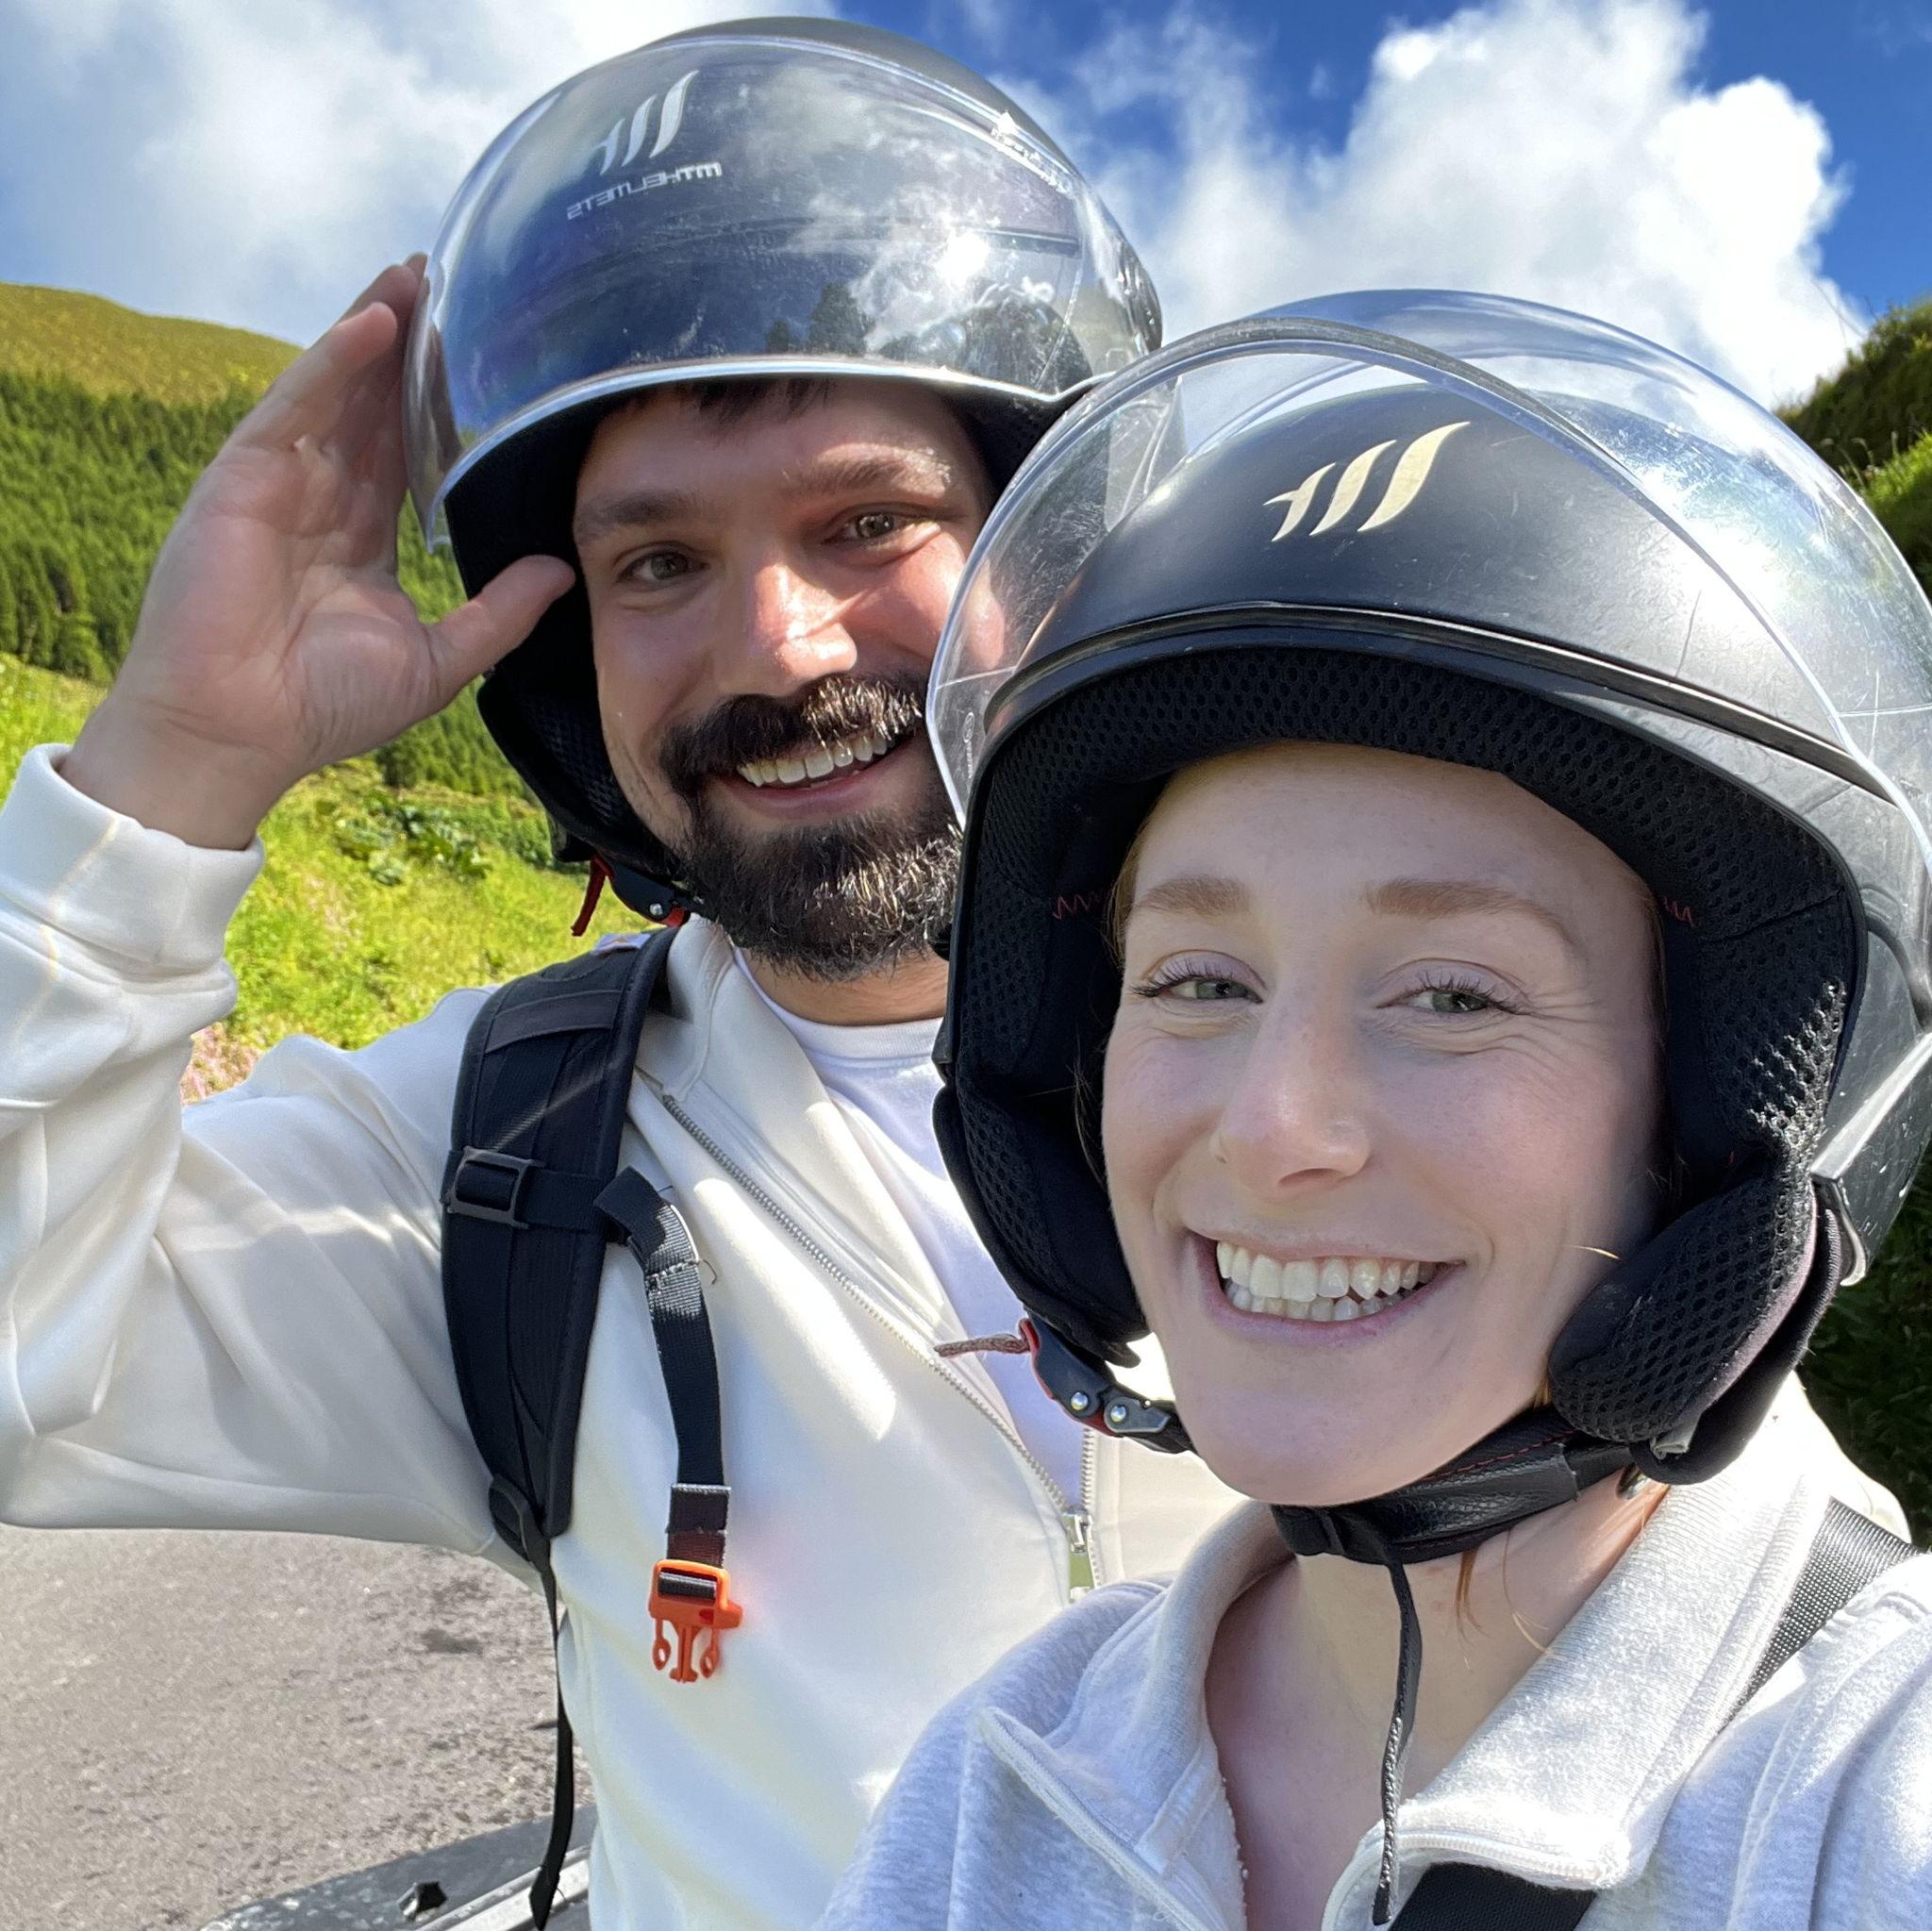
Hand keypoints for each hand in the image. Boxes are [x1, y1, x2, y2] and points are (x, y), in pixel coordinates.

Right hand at [62, 259, 574, 848]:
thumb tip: (560, 572)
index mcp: (361, 539)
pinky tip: (373, 322)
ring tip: (416, 274)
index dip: (439, 403)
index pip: (408, 452)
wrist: (243, 731)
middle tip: (448, 281)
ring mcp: (280, 482)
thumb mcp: (442, 660)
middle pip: (373, 405)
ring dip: (375, 329)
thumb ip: (500, 614)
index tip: (477, 355)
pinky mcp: (245, 476)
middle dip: (410, 346)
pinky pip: (295, 403)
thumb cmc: (325, 708)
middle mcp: (321, 500)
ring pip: (336, 388)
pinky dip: (333, 361)